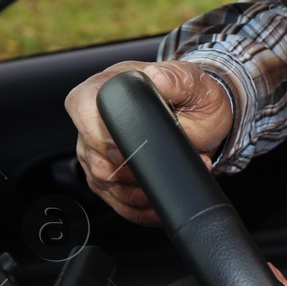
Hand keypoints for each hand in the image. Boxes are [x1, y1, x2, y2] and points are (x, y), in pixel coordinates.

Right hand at [64, 60, 233, 224]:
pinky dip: (145, 208)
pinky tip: (166, 198)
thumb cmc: (193, 96)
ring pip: (107, 185)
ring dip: (149, 188)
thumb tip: (156, 77)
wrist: (203, 117)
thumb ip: (176, 79)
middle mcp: (92, 122)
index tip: (138, 145)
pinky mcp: (107, 179)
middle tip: (181, 158)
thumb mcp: (194, 83)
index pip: (84, 110)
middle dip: (141, 167)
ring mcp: (96, 153)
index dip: (107, 133)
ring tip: (181, 171)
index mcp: (104, 87)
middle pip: (96, 158)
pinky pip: (119, 204)